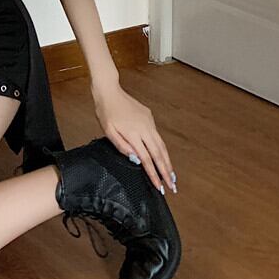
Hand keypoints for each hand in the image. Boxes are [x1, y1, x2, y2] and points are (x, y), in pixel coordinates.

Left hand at [91, 79, 177, 195]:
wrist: (109, 91)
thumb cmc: (105, 112)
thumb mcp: (108, 130)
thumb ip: (121, 146)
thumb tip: (136, 159)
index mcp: (133, 133)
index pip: (146, 159)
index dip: (153, 174)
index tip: (159, 187)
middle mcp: (144, 128)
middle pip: (158, 154)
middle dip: (166, 172)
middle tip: (172, 187)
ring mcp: (148, 122)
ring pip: (161, 145)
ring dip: (167, 161)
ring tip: (172, 176)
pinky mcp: (149, 117)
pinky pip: (157, 136)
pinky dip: (162, 148)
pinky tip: (163, 156)